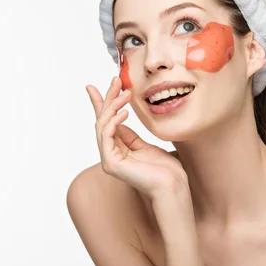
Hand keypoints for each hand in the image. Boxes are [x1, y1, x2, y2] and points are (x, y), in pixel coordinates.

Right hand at [86, 76, 187, 199]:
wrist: (172, 185)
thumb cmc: (164, 168)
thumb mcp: (144, 143)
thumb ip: (129, 132)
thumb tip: (119, 113)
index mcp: (117, 148)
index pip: (106, 121)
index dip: (100, 103)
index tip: (93, 87)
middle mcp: (110, 153)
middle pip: (102, 120)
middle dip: (107, 98)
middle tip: (115, 80)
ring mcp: (109, 159)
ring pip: (102, 126)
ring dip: (113, 106)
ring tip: (126, 94)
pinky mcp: (111, 164)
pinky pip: (106, 136)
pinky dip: (113, 121)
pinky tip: (124, 112)